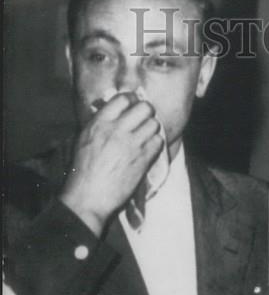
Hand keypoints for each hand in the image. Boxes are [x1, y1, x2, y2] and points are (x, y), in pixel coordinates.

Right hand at [60, 92, 163, 236]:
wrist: (88, 196)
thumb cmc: (84, 171)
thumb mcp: (85, 139)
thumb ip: (101, 124)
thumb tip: (117, 113)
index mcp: (99, 122)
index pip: (124, 98)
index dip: (133, 101)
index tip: (134, 108)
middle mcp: (116, 129)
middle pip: (144, 107)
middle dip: (147, 113)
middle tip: (144, 122)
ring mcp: (131, 144)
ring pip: (154, 124)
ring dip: (153, 130)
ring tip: (147, 138)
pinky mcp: (142, 159)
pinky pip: (158, 142)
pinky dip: (156, 145)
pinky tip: (149, 151)